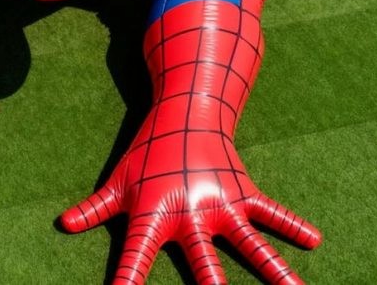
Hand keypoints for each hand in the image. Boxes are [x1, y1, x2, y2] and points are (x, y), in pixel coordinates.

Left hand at [60, 111, 319, 283]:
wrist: (186, 108)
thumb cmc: (147, 150)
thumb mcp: (118, 179)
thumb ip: (95, 207)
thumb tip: (63, 225)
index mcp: (155, 213)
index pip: (136, 255)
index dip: (127, 279)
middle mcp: (191, 212)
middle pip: (203, 264)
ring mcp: (222, 203)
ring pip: (251, 244)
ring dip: (274, 269)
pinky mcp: (244, 190)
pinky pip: (270, 211)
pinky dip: (291, 224)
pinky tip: (313, 239)